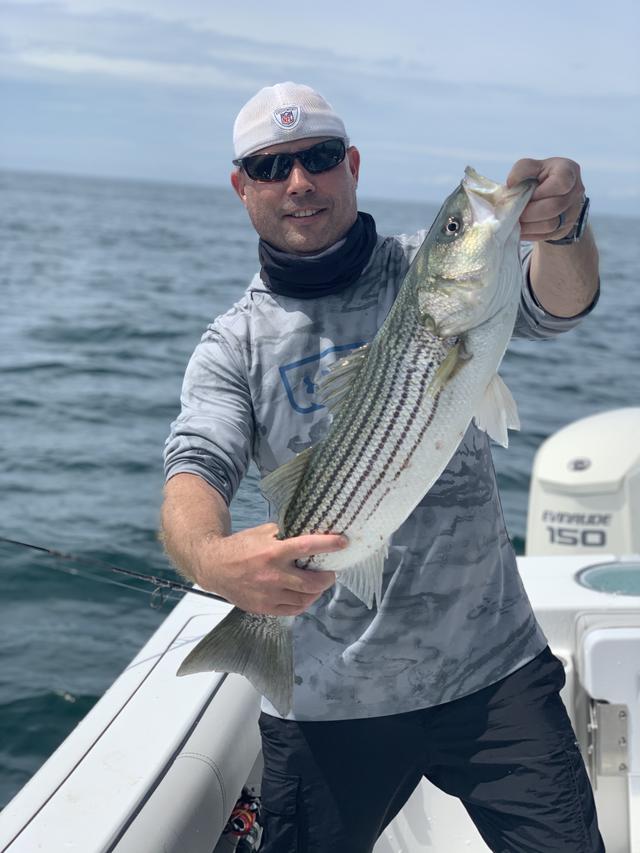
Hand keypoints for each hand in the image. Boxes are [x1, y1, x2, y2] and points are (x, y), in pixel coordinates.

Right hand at [195, 523, 345, 615]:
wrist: (214, 567)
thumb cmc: (241, 546)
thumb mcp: (263, 532)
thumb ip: (285, 533)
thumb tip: (310, 530)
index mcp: (273, 552)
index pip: (307, 547)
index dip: (328, 544)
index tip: (343, 542)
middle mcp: (273, 576)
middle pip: (312, 582)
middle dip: (327, 577)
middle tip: (330, 571)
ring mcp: (269, 595)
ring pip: (305, 599)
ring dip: (317, 591)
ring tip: (318, 583)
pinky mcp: (264, 608)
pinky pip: (293, 610)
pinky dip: (304, 602)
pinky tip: (305, 594)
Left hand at [506, 157, 585, 241]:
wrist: (548, 195)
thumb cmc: (538, 177)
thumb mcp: (530, 167)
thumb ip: (521, 170)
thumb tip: (512, 183)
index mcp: (568, 171)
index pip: (561, 183)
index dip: (541, 192)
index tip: (527, 194)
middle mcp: (575, 191)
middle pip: (554, 207)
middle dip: (530, 212)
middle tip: (514, 213)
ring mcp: (572, 211)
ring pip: (551, 225)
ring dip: (528, 225)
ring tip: (515, 222)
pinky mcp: (564, 228)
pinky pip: (547, 235)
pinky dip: (530, 234)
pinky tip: (520, 229)